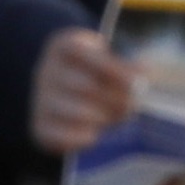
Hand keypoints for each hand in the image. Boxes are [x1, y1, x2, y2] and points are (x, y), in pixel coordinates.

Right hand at [28, 25, 137, 156]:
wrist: (64, 98)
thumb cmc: (94, 76)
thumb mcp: (108, 62)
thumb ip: (126, 67)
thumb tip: (145, 71)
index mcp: (62, 46)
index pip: (84, 53)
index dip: (112, 69)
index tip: (137, 84)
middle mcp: (46, 71)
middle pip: (86, 86)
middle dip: (116, 99)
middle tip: (131, 106)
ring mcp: (40, 100)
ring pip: (79, 113)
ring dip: (103, 118)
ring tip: (113, 117)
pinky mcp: (39, 127)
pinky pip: (65, 136)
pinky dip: (84, 137)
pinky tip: (94, 134)